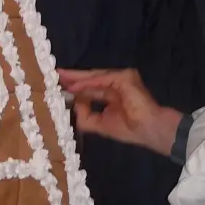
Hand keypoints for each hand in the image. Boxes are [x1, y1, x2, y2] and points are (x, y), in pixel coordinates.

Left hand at [58, 69, 182, 156]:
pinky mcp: (124, 77)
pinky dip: (88, 83)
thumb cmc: (129, 129)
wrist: (149, 130)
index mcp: (111, 95)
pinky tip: (75, 87)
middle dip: (73, 78)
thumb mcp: (100, 124)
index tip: (58, 87)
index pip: (90, 88)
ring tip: (60, 78)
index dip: (75, 88)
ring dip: (77, 78)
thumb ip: (85, 116)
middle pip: (90, 79)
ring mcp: (121, 78)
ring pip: (94, 76)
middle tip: (55, 75)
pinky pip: (102, 79)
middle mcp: (116, 84)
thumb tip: (73, 104)